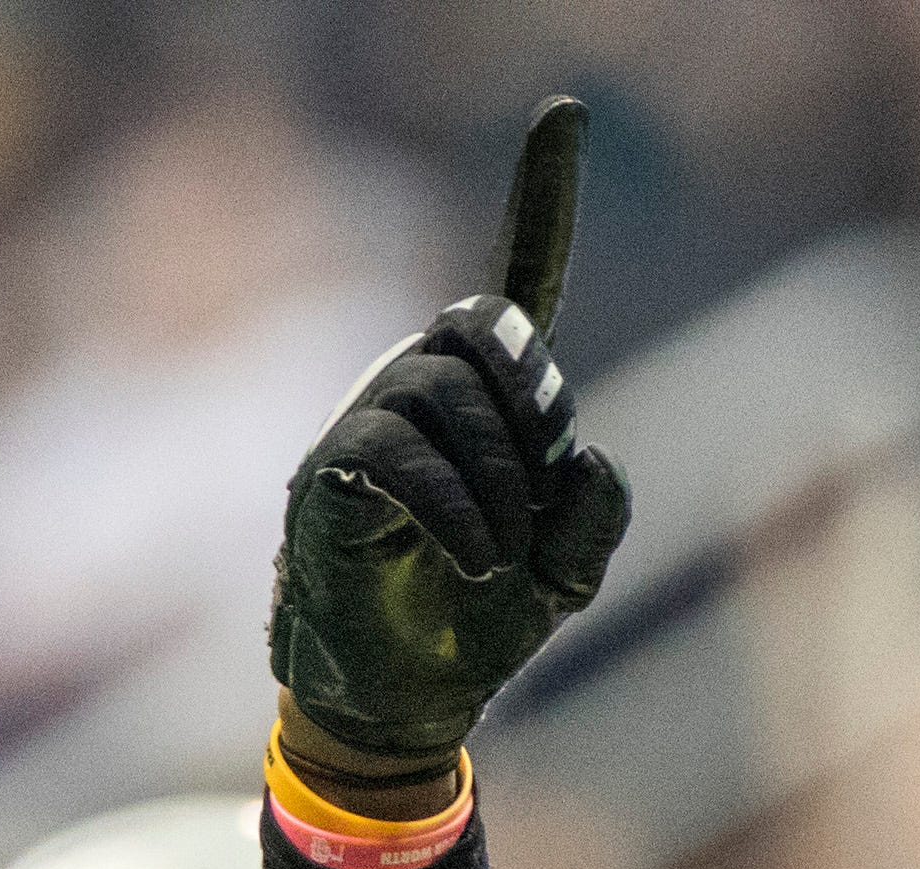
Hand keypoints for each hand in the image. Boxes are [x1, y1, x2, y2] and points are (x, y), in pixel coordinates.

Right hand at [268, 98, 632, 776]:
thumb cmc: (477, 626)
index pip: (516, 286)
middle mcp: (412, 392)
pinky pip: (397, 454)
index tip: (566, 112)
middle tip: (532, 502)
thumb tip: (587, 452)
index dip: (541, 201)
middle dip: (531, 411)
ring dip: (500, 487)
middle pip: (484, 332)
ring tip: (498, 562)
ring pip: (447, 396)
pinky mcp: (323, 479)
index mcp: (478, 402)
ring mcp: (361, 428)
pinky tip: (479, 563)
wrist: (406, 706)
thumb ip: (596, 510)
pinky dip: (457, 511)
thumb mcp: (568, 571)